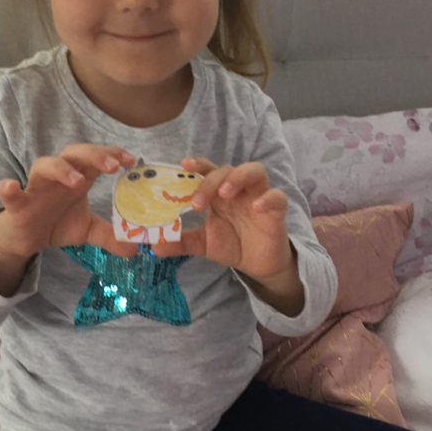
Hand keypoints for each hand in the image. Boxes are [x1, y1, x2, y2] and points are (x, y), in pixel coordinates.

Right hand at [0, 144, 138, 259]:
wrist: (26, 238)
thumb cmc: (58, 223)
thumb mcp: (88, 230)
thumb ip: (110, 235)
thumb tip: (135, 249)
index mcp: (79, 177)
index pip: (97, 157)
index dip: (113, 154)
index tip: (131, 161)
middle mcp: (59, 176)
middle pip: (75, 153)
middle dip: (94, 155)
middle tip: (113, 166)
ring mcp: (37, 187)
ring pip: (45, 165)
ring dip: (62, 169)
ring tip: (78, 181)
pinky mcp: (18, 204)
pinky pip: (11, 194)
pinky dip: (9, 189)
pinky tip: (9, 186)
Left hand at [152, 157, 294, 281]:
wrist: (258, 265)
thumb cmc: (232, 245)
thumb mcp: (203, 244)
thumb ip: (180, 242)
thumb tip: (153, 245)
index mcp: (219, 194)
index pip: (208, 170)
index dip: (197, 164)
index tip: (183, 165)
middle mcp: (239, 190)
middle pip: (227, 169)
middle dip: (210, 181)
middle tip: (197, 203)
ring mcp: (259, 197)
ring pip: (255, 171)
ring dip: (238, 177)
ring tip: (225, 193)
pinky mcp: (277, 211)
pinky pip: (278, 196)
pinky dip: (268, 198)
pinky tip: (256, 207)